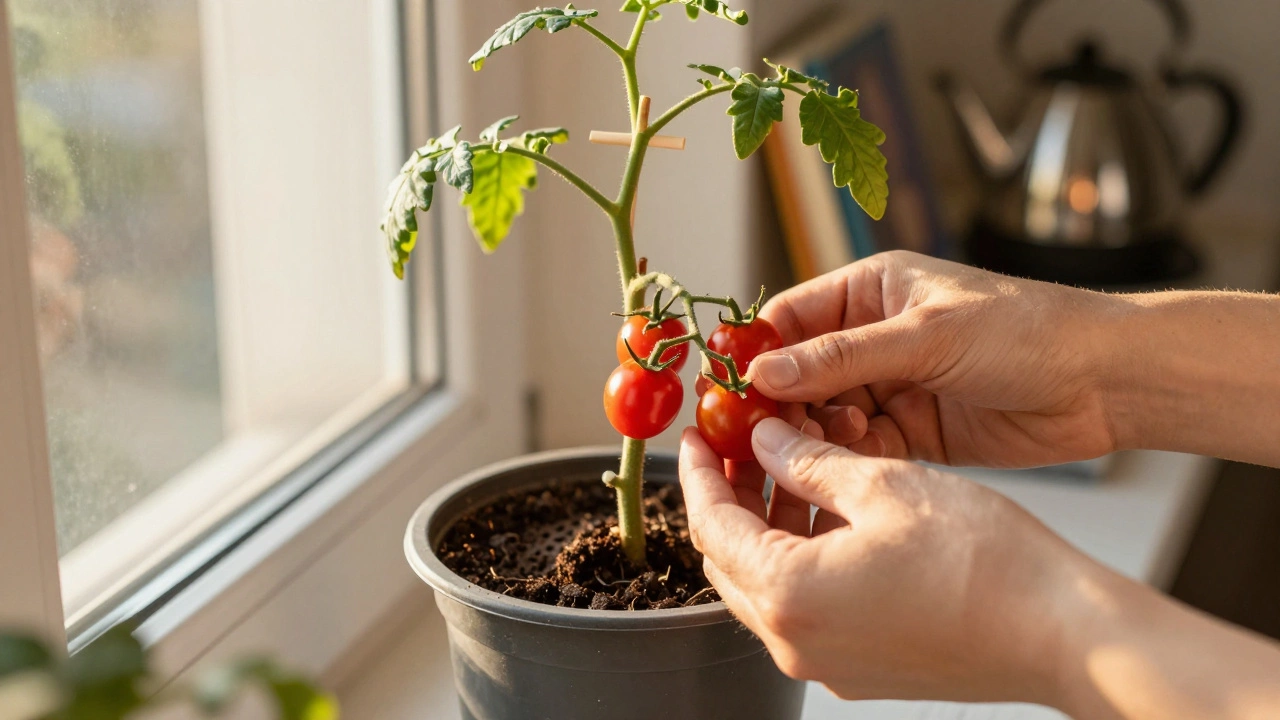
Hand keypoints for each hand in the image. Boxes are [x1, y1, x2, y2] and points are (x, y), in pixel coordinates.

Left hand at [678, 418, 1091, 704]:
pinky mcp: (859, 669)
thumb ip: (809, 463)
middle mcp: (795, 642)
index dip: (699, 472)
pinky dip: (801, 559)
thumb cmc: (984, 560)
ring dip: (768, 526)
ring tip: (792, 466)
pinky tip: (828, 514)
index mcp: (790, 594)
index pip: (712, 525)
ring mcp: (826, 664)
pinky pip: (804, 609)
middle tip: (740, 445)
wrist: (1060, 632)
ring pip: (767, 585)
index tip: (697, 435)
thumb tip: (767, 441)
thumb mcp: (884, 486)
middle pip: (730, 560)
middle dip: (729, 497)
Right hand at [747, 251, 1117, 467]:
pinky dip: (848, 460)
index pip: (789, 318)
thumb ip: (842, 358)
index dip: (752, 352)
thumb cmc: (1028, 331)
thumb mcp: (926, 336)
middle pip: (800, 373)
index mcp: (872, 290)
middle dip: (777, 404)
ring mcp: (893, 386)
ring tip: (809, 451)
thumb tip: (763, 374)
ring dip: (813, 436)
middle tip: (752, 436)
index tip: (721, 388)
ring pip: (825, 416)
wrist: (1106, 383)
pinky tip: (844, 467)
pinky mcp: (915, 433)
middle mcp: (875, 336)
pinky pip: (861, 449)